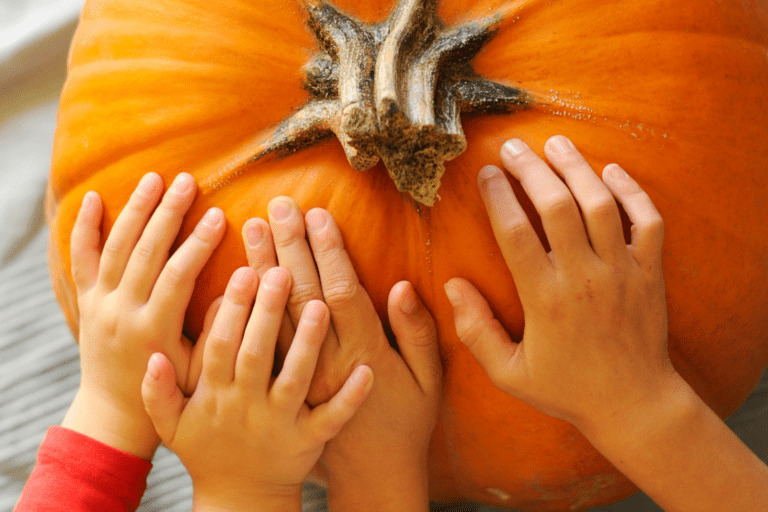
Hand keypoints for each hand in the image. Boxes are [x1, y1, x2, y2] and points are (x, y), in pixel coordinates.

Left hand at [62, 172, 224, 459]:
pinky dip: (83, 227)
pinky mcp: (86, 301)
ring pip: (115, 247)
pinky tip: (92, 198)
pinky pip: (81, 259)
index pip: (177, 275)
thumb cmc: (170, 390)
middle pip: (145, 251)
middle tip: (187, 182)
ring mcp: (99, 304)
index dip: (198, 244)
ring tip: (154, 179)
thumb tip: (240, 290)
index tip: (219, 216)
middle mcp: (121, 312)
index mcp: (153, 328)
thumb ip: (219, 332)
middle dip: (168, 213)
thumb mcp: (200, 369)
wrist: (114, 410)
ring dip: (135, 210)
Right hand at [141, 265, 372, 511]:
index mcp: (214, 395)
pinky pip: (332, 419)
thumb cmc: (207, 450)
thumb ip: (158, 391)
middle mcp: (246, 406)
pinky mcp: (309, 442)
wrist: (239, 499)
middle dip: (268, 312)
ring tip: (321, 305)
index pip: (220, 344)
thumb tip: (152, 355)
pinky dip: (350, 398)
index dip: (231, 309)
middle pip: (256, 353)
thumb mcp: (172, 425)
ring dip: (307, 344)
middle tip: (282, 270)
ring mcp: (280, 424)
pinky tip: (368, 372)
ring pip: (294, 379)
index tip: (244, 270)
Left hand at [242, 202, 440, 509]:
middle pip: (300, 297)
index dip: (328, 251)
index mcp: (363, 355)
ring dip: (260, 274)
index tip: (317, 214)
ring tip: (251, 231)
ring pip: (271, 320)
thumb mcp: (428, 383)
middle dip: (289, 248)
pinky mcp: (278, 394)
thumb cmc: (406, 427)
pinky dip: (241, 320)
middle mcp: (324, 364)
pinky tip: (230, 285)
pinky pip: (254, 355)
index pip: (340, 292)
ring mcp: (296, 380)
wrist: (372, 480)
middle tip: (276, 207)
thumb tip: (402, 286)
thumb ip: (416, 334)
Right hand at [444, 135, 674, 436]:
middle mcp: (584, 277)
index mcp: (545, 298)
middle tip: (513, 147)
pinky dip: (632, 191)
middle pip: (557, 206)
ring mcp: (622, 271)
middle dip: (532, 170)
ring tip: (556, 143)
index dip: (497, 196)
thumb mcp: (508, 372)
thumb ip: (475, 330)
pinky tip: (611, 171)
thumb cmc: (567, 388)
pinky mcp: (650, 272)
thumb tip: (452, 285)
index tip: (486, 173)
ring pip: (600, 204)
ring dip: (577, 168)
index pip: (515, 232)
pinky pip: (647, 220)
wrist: (634, 403)